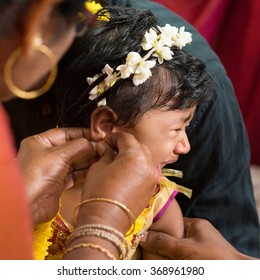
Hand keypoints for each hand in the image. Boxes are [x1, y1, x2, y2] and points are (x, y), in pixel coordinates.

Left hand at [17, 127, 97, 225]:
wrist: (29, 204)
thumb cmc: (35, 176)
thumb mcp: (59, 154)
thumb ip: (78, 146)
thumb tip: (93, 143)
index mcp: (40, 142)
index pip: (65, 133)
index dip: (81, 133)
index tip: (97, 135)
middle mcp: (46, 155)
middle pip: (71, 148)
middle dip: (87, 148)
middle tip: (103, 147)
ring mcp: (52, 169)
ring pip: (75, 162)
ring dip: (88, 160)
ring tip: (102, 157)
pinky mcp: (58, 183)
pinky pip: (75, 174)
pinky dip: (85, 172)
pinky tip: (95, 169)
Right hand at [77, 132, 159, 232]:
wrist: (106, 222)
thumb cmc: (98, 193)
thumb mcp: (98, 168)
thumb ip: (105, 154)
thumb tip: (106, 148)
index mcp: (135, 156)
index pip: (126, 138)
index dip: (114, 137)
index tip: (106, 141)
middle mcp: (149, 164)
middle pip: (139, 146)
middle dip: (125, 145)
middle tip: (112, 150)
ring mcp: (153, 177)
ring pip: (145, 158)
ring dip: (133, 156)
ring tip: (119, 161)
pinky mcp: (152, 188)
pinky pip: (147, 171)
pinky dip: (138, 168)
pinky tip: (126, 173)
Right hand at [139, 218, 255, 259]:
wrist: (237, 274)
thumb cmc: (213, 259)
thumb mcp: (185, 249)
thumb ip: (163, 242)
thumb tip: (141, 236)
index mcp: (195, 224)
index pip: (172, 222)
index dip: (158, 226)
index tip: (145, 231)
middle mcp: (199, 234)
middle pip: (174, 236)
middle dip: (161, 242)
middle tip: (146, 247)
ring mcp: (201, 247)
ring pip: (178, 248)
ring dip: (168, 254)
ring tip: (152, 256)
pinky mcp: (203, 258)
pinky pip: (184, 256)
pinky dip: (176, 260)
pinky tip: (167, 263)